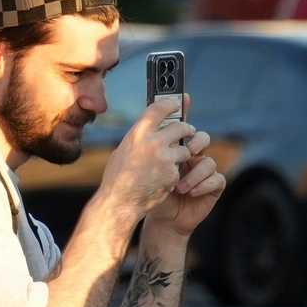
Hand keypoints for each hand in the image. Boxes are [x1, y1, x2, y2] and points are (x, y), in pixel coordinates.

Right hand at [93, 97, 195, 227]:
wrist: (120, 202)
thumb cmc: (117, 176)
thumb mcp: (124, 149)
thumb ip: (140, 137)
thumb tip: (152, 127)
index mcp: (138, 133)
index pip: (159, 108)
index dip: (170, 104)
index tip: (176, 104)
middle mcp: (153, 143)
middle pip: (180, 126)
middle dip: (186, 128)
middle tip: (189, 130)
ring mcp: (165, 159)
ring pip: (184, 149)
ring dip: (182, 153)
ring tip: (173, 159)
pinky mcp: (173, 174)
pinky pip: (180, 168)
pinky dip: (175, 172)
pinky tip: (164, 178)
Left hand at [146, 103, 225, 239]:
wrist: (160, 220)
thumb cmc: (150, 194)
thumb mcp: (145, 167)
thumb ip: (147, 146)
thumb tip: (144, 121)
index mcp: (176, 148)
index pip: (182, 125)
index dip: (185, 109)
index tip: (183, 98)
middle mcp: (192, 156)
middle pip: (202, 138)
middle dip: (197, 141)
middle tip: (189, 150)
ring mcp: (203, 171)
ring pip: (208, 161)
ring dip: (194, 174)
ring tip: (180, 187)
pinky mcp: (213, 187)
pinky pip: (217, 178)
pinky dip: (203, 184)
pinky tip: (190, 192)